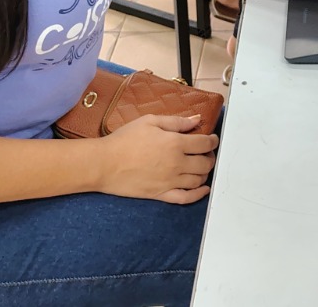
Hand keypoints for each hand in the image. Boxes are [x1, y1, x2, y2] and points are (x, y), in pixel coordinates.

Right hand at [99, 113, 219, 204]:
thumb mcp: (150, 121)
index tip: (213, 139)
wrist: (104, 163)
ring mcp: (170, 181)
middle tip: (207, 153)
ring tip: (202, 167)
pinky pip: (186, 198)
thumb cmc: (124, 139)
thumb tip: (197, 120)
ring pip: (198, 180)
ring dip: (205, 173)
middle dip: (210, 157)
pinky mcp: (161, 194)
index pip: (205, 144)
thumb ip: (176, 121)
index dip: (213, 141)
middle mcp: (177, 164)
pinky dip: (198, 195)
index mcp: (175, 143)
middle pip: (205, 163)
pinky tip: (203, 189)